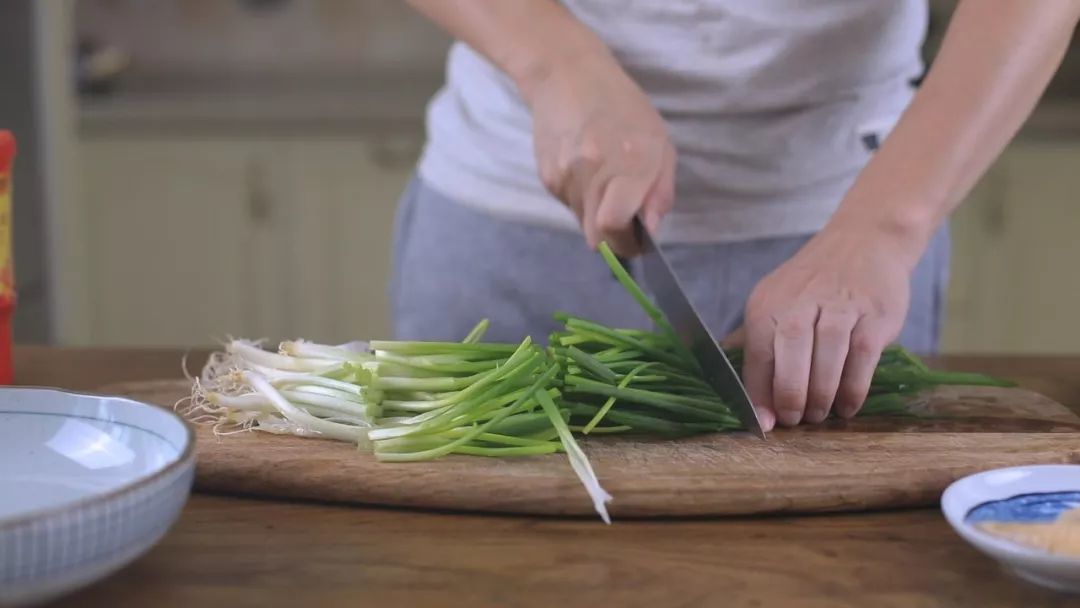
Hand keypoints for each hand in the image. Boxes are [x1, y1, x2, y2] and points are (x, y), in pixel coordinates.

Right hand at [526, 52, 675, 255]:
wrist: (567, 77)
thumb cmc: (623, 107)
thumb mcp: (659, 142)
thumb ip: (660, 190)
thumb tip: (650, 230)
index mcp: (629, 163)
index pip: (614, 226)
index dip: (626, 245)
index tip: (636, 244)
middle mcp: (593, 172)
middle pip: (597, 237)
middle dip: (613, 240)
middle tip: (624, 225)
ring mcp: (565, 176)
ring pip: (583, 223)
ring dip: (597, 216)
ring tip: (604, 182)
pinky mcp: (547, 178)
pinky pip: (569, 206)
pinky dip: (581, 200)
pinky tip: (585, 171)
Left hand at [733, 226, 919, 428]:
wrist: (864, 240)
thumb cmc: (814, 284)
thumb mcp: (777, 303)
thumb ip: (763, 347)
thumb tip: (752, 401)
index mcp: (769, 303)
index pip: (757, 353)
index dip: (760, 392)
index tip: (765, 424)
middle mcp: (801, 301)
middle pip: (790, 351)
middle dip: (790, 393)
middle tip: (795, 420)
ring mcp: (840, 305)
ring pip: (827, 354)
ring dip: (821, 393)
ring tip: (819, 416)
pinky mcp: (875, 312)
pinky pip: (863, 355)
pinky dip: (854, 387)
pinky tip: (847, 406)